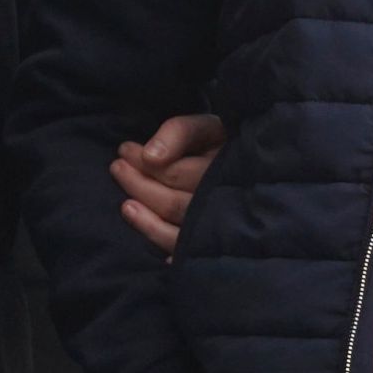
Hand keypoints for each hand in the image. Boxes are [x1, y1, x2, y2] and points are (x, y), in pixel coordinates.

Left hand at [112, 113, 227, 256]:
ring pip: (178, 227)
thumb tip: (150, 156)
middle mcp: (228, 198)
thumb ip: (180, 131)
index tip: (125, 149)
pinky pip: (183, 246)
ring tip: (124, 204)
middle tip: (116, 167)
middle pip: (174, 202)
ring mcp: (222, 223)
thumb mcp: (206, 126)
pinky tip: (142, 225)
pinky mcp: (214, 240)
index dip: (144, 163)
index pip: (178, 173)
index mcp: (228, 166)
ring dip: (144, 217)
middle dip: (139, 184)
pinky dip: (158, 237)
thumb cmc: (224, 143)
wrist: (256, 170)